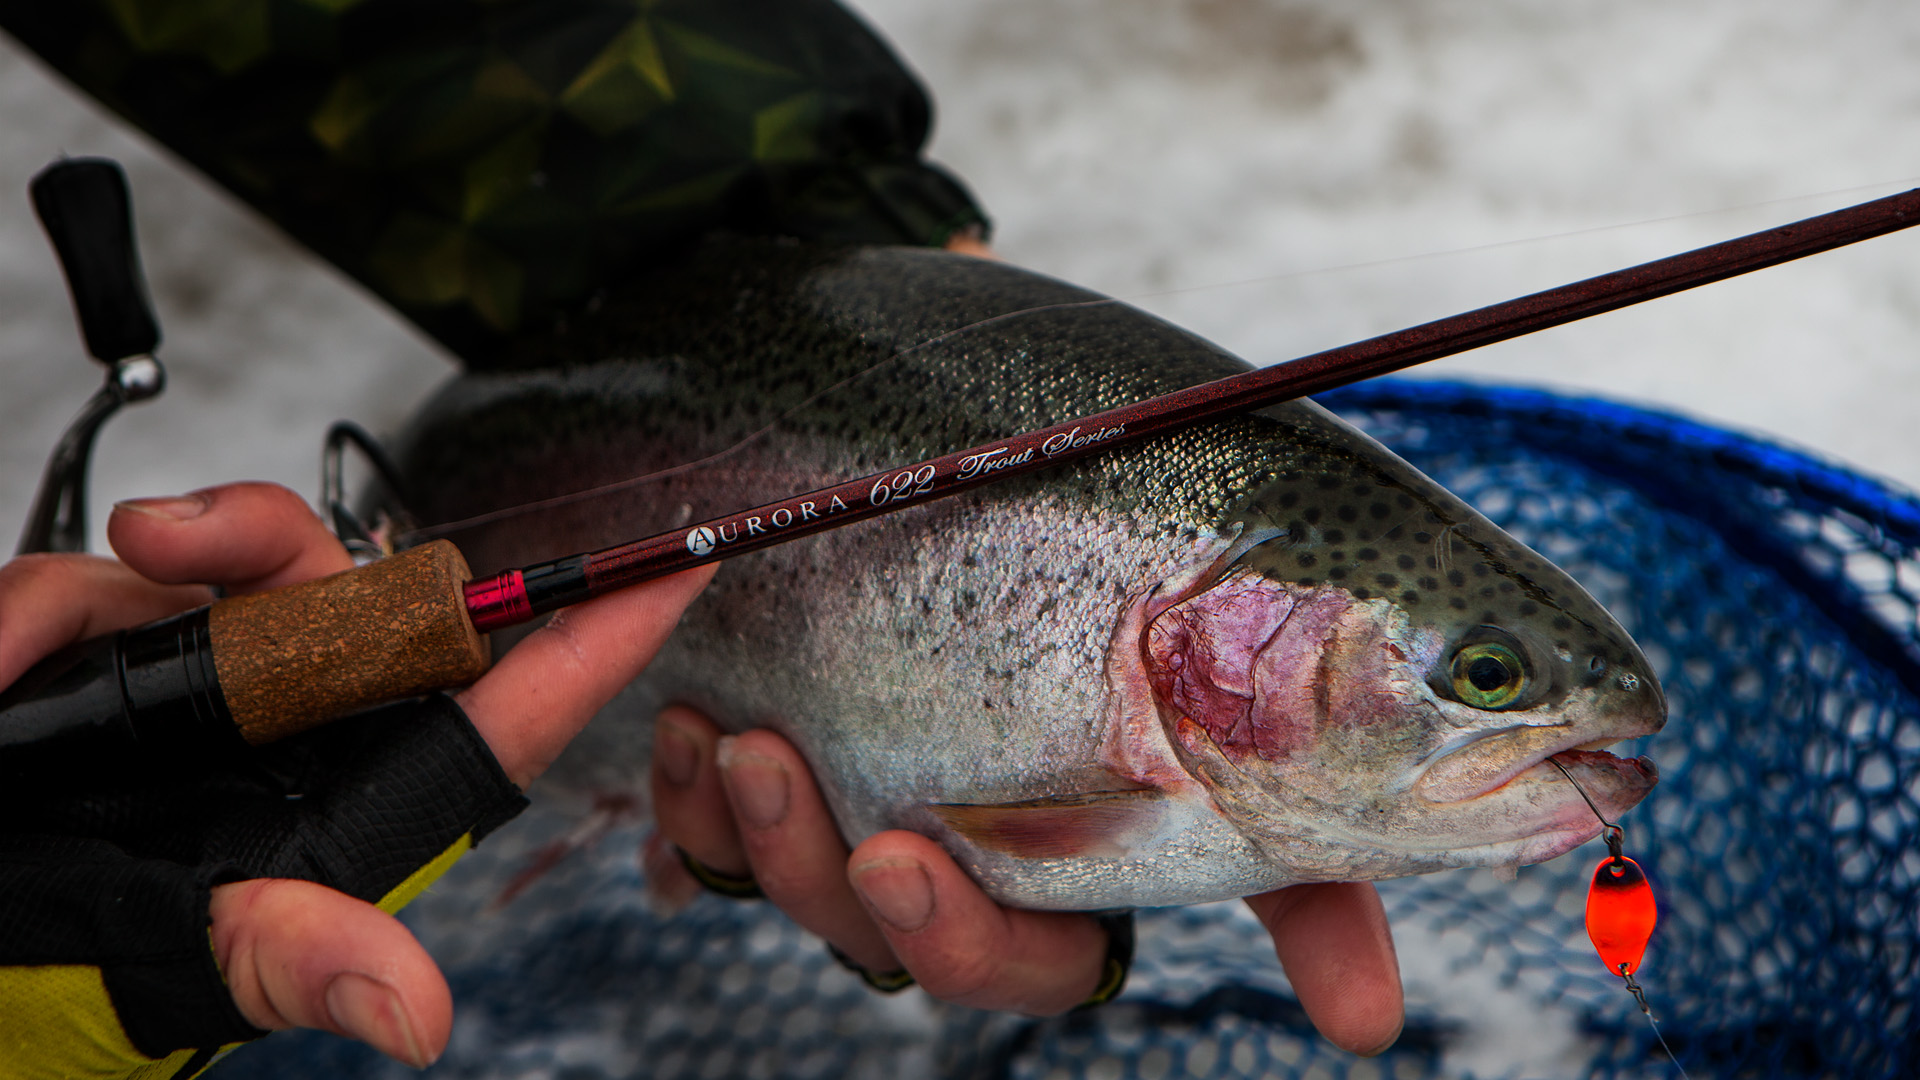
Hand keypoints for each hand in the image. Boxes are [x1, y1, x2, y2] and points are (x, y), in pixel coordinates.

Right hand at [0, 481, 710, 1069]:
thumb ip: (303, 960)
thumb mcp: (205, 961)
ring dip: (125, 580)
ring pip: (227, 564)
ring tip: (29, 647)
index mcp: (364, 784)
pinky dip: (31, 618)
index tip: (680, 569)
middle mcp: (300, 713)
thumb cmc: (98, 962)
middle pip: (351, 586)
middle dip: (260, 543)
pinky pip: (92, 593)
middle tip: (170, 543)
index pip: (512, 695)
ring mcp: (212, 677)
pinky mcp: (116, 655)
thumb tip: (416, 1014)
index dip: (599, 633)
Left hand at [651, 709, 1404, 1052]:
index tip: (907, 862)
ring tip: (728, 743)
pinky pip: (711, 824)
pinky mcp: (787, 775)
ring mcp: (865, 819)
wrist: (1071, 521)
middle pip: (884, 934)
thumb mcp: (1252, 754)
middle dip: (834, 881)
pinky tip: (682, 728)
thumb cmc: (1186, 648)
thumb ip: (1305, 878)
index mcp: (1064, 881)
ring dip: (753, 827)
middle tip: (797, 792)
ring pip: (791, 878)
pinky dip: (688, 792)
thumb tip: (1366, 1027)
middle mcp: (959, 866)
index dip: (964, 938)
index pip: (1021, 959)